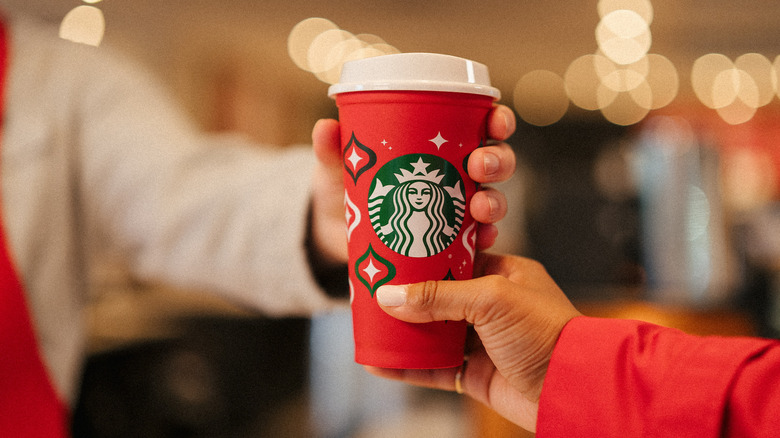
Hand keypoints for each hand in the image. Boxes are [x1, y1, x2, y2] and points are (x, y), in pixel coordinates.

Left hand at [309, 104, 517, 265]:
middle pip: (496, 161)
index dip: (498, 120)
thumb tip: (325, 128)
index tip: (496, 122)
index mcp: (443, 142)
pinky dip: (485, 237)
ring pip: (494, 198)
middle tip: (478, 165)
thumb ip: (333, 150)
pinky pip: (479, 237)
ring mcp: (459, 207)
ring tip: (479, 207)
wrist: (337, 232)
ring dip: (495, 201)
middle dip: (498, 161)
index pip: (483, 124)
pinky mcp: (453, 239)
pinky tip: (481, 238)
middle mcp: (459, 172)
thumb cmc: (348, 184)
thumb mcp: (340, 166)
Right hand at [366, 253, 580, 432]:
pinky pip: (433, 369)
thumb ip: (438, 295)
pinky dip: (406, 367)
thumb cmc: (548, 332)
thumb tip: (390, 296)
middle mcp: (492, 307)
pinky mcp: (476, 375)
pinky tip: (379, 362)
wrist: (574, 389)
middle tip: (372, 290)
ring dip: (402, 332)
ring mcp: (483, 342)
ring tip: (367, 325)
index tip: (394, 255)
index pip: (456, 259)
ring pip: (432, 334)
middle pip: (438, 298)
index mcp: (504, 274)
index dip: (424, 258)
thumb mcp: (491, 298)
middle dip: (406, 297)